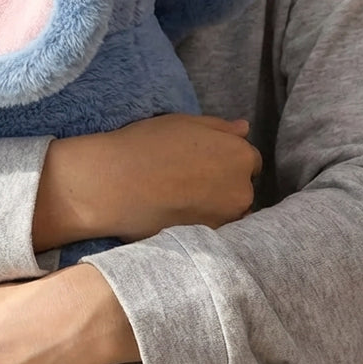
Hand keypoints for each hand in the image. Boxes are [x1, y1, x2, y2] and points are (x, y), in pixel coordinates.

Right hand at [33, 114, 260, 247]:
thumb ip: (220, 128)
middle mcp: (242, 190)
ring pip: (227, 212)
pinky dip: (198, 223)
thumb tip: (244, 129)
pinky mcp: (205, 241)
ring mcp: (225, 220)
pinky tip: (174, 214)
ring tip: (179, 199)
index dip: (225, 159)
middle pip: (241, 188)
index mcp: (240, 156)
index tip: (202, 161)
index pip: (248, 161)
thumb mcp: (185, 123)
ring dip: (212, 206)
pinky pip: (210, 230)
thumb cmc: (147, 145)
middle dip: (223, 185)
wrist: (114, 183)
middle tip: (188, 179)